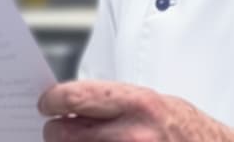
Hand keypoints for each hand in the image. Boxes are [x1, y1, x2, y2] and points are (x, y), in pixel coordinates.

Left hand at [37, 81, 233, 141]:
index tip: (47, 104)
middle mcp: (131, 135)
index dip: (53, 101)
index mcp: (138, 104)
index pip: (74, 97)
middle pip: (62, 134)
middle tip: (61, 129)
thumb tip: (70, 106)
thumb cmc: (186, 130)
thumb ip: (113, 104)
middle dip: (57, 131)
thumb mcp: (154, 103)